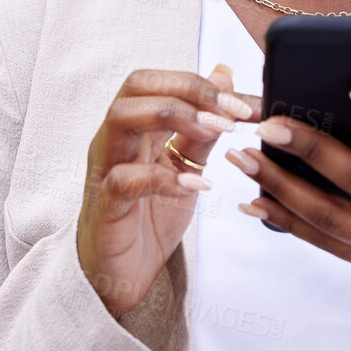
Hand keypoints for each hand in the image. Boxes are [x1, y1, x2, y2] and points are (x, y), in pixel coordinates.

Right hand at [77, 65, 259, 316]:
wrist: (124, 275)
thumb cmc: (149, 217)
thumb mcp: (186, 166)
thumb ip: (201, 126)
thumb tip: (224, 76)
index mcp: (134, 127)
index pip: (157, 81)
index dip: (202, 83)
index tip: (245, 103)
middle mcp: (114, 140)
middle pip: (135, 86)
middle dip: (188, 91)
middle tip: (232, 113)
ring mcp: (105, 170)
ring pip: (121, 118)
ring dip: (174, 116)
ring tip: (216, 133)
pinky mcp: (105, 206)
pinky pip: (124, 179)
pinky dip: (165, 178)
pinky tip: (198, 185)